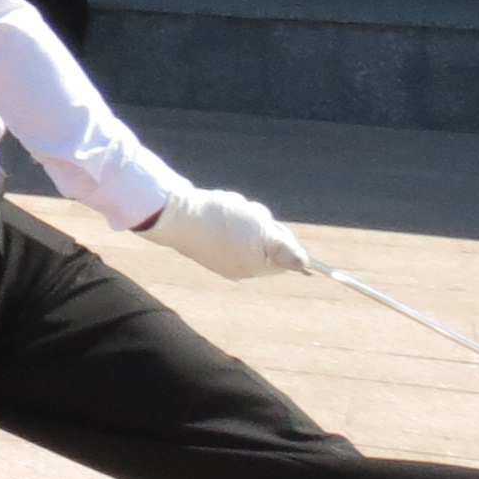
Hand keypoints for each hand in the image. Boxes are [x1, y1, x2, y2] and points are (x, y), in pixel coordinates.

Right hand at [142, 185, 308, 281]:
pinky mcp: (206, 242)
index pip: (287, 256)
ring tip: (227, 209)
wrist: (172, 212)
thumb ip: (286, 249)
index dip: (283, 236)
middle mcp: (238, 268)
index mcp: (253, 269)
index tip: (268, 224)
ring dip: (245, 214)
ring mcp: (220, 256)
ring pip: (249, 231)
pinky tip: (214, 210)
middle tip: (244, 214)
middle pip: (268, 242)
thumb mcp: (262, 233)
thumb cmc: (220, 222)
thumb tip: (306, 265)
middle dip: (262, 222)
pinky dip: (228, 214)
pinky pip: (229, 226)